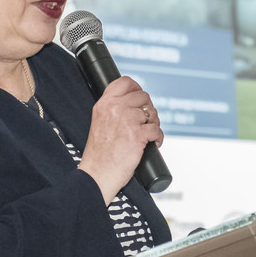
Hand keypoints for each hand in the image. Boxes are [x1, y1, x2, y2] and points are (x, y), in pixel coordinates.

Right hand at [78, 76, 161, 203]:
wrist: (97, 174)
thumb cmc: (100, 154)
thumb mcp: (100, 123)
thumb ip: (113, 110)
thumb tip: (136, 103)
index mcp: (104, 104)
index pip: (125, 82)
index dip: (137, 88)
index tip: (141, 99)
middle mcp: (115, 109)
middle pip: (143, 96)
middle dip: (149, 109)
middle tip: (147, 121)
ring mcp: (127, 121)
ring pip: (152, 113)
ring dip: (154, 124)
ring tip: (149, 134)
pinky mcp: (137, 135)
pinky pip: (157, 130)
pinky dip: (158, 138)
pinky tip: (154, 143)